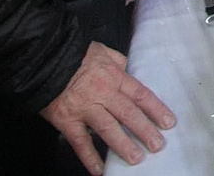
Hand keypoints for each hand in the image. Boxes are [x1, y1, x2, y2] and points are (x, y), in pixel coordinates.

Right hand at [40, 41, 174, 174]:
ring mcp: (85, 108)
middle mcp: (103, 93)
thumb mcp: (101, 50)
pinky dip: (89, 157)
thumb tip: (128, 68)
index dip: (156, 110)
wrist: (44, 58)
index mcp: (114, 76)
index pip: (140, 95)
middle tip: (158, 145)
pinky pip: (80, 142)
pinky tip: (99, 170)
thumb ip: (117, 60)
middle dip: (145, 131)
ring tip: (137, 158)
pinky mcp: (67, 120)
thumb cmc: (74, 54)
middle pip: (128, 114)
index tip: (168, 123)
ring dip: (124, 145)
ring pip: (108, 129)